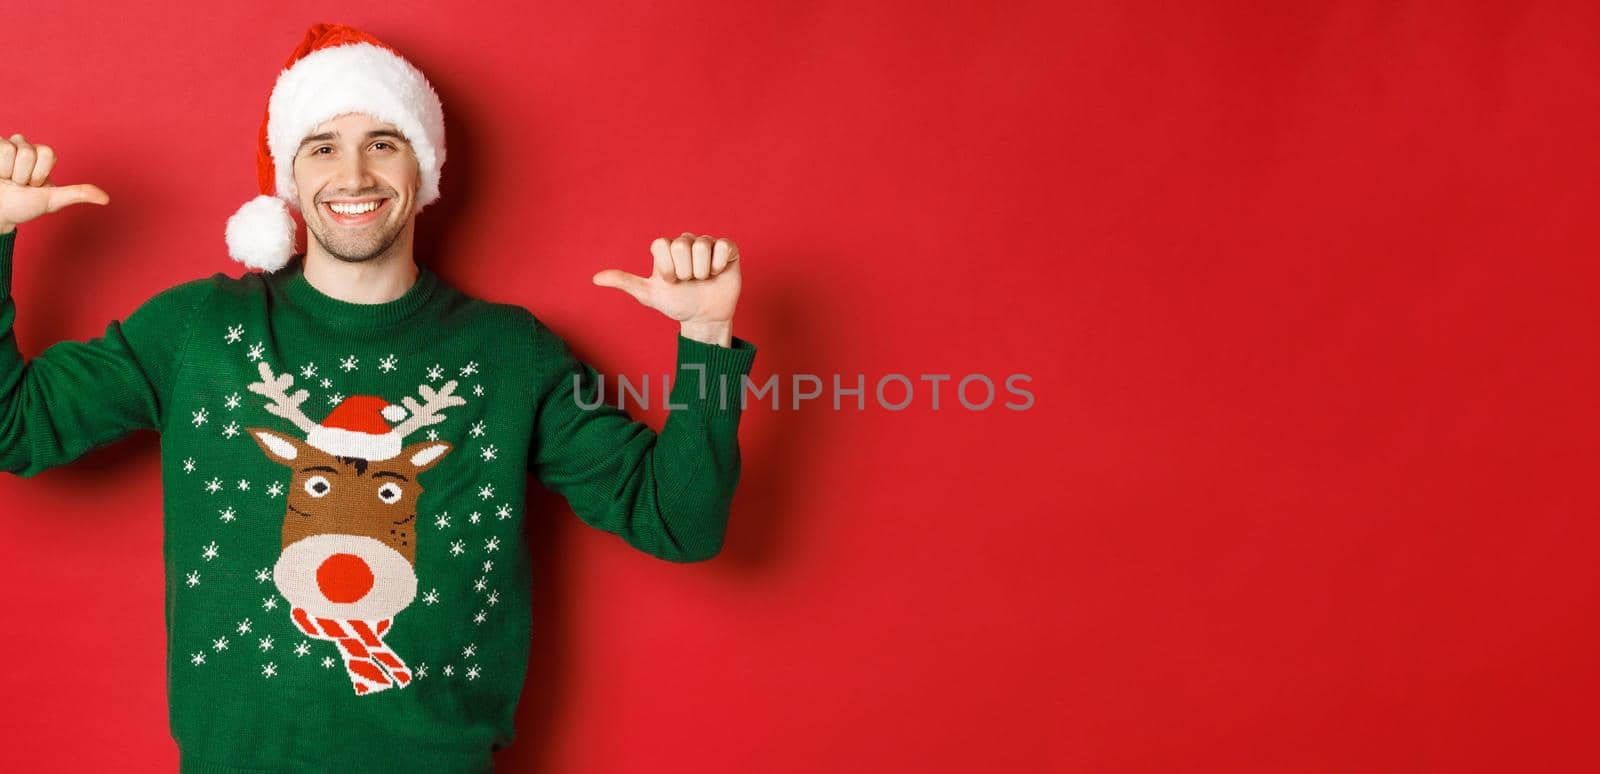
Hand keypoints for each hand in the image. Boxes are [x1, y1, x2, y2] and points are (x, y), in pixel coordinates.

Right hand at [0, 134, 108, 232]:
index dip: (40, 173)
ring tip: (7, 180)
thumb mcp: (52, 201)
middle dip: (24, 175)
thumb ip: (77, 194)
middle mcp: (26, 147)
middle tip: (19, 184)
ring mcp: (7, 146)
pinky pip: (0, 148)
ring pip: (12, 151)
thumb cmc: (23, 206)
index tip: (35, 185)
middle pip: (29, 152)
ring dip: (9, 173)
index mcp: (43, 157)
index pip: (47, 153)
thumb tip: (106, 199)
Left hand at [593, 232, 741, 343]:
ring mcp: (707, 244)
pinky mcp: (727, 249)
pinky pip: (723, 246)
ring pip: (703, 246)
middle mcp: (686, 242)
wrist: (705, 318)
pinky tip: (717, 274)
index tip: (670, 281)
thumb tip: (595, 279)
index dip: (666, 267)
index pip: (661, 244)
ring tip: (703, 279)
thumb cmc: (677, 304)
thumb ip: (625, 282)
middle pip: (682, 244)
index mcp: (666, 249)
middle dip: (685, 271)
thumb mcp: (649, 295)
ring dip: (702, 271)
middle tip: (688, 281)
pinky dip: (719, 265)